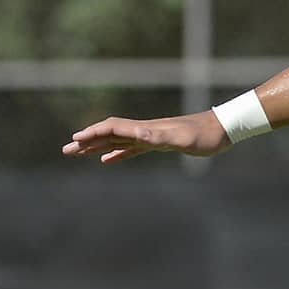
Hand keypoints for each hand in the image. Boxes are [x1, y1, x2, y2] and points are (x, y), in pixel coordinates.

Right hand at [62, 111, 228, 163]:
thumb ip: (160, 136)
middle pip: (109, 134)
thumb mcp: (182, 138)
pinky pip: (132, 149)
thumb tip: (139, 134)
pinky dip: (117, 154)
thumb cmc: (205, 135)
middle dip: (87, 142)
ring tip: (77, 154)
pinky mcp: (159, 143)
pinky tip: (107, 160)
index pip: (113, 129)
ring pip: (116, 141)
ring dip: (96, 147)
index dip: (94, 134)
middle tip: (66, 150)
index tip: (75, 140)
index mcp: (146, 129)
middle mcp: (145, 130)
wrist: (223, 129)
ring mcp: (151, 136)